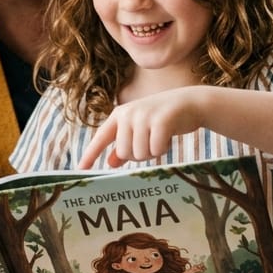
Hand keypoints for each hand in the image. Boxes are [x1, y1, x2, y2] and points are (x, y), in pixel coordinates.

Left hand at [78, 87, 208, 168]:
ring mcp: (144, 116)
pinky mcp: (160, 121)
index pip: (101, 137)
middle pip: (124, 152)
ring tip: (160, 137)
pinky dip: (163, 149)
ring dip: (152, 152)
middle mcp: (128, 114)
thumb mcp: (140, 128)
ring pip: (140, 154)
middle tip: (151, 142)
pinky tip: (169, 136)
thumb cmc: (164, 119)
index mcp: (120, 115)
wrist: (191, 103)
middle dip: (139, 154)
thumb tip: (110, 163)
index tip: (80, 169)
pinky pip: (156, 150)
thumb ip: (125, 144)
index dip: (90, 154)